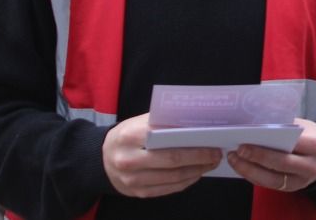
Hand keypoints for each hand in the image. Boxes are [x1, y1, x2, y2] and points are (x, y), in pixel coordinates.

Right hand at [104, 114, 220, 197]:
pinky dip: (186, 182)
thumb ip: (161, 122)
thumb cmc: (126, 136)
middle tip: (216, 154)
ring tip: (210, 164)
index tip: (211, 140)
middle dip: (199, 158)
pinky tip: (196, 174)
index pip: (166, 137)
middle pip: (172, 160)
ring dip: (196, 171)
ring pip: (173, 178)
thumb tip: (195, 123)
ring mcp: (133, 179)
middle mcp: (129, 159)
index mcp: (130, 135)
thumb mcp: (138, 122)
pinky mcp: (138, 193)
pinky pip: (168, 189)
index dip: (192, 141)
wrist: (100, 159)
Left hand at [228, 118, 315, 192]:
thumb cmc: (309, 136)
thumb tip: (256, 122)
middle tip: (238, 150)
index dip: (271, 142)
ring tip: (234, 159)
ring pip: (273, 180)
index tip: (249, 137)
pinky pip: (270, 185)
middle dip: (257, 157)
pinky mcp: (292, 188)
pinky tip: (242, 167)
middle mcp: (311, 166)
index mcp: (315, 145)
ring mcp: (302, 181)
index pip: (292, 144)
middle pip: (281, 164)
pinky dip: (254, 176)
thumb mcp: (303, 126)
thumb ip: (284, 125)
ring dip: (250, 171)